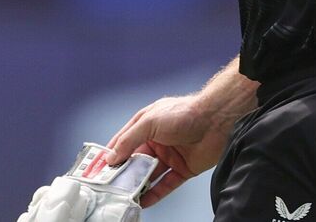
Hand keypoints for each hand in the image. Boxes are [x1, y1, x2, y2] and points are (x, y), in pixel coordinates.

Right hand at [104, 94, 233, 207]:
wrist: (217, 121)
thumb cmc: (184, 113)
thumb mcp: (150, 122)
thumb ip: (129, 140)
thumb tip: (111, 157)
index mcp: (147, 124)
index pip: (123, 142)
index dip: (110, 155)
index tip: (98, 169)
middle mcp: (157, 140)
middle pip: (135, 161)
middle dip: (123, 173)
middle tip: (109, 187)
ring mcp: (170, 155)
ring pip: (149, 175)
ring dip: (138, 185)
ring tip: (124, 197)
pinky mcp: (183, 168)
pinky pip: (166, 184)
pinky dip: (155, 194)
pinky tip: (144, 202)